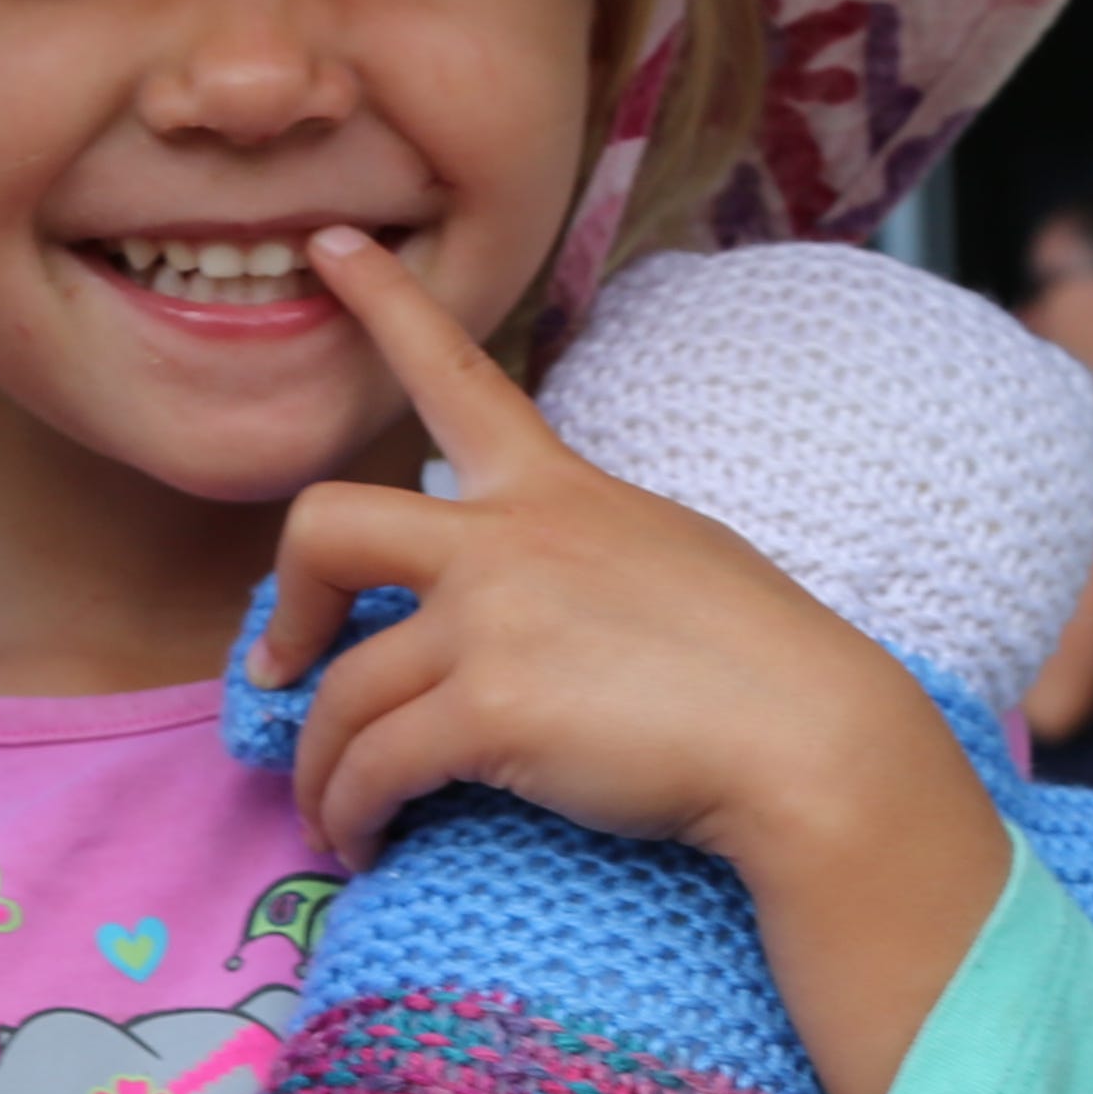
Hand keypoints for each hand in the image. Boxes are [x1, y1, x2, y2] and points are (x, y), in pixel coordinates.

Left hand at [247, 226, 1006, 1093]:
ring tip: (336, 818)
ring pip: (340, 689)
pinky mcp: (489, 707)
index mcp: (557, 490)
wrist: (812, 741)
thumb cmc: (759, 668)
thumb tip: (519, 609)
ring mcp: (494, 618)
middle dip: (281, 602)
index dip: (384, 305)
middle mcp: (509, 537)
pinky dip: (350, 815)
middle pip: (327, 525)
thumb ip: (577, 560)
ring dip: (320, 768)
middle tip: (280, 670)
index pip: (460, 373)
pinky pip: (372, 766)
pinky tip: (362, 847)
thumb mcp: (667, 561)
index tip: (325, 246)